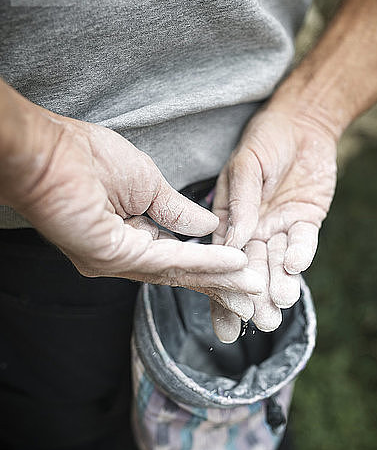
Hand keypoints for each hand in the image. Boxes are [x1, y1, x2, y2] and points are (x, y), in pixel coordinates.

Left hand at [0, 92, 264, 296]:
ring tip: (252, 286)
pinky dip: (202, 261)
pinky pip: (166, 261)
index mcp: (127, 237)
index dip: (210, 267)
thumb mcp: (147, 183)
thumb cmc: (86, 157)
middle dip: (219, 286)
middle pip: (179, 275)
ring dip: (218, 278)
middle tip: (253, 300)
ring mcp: (114, 260)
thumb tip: (208, 225)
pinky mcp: (111, 255)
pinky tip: (231, 265)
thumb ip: (177, 210)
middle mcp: (121, 256)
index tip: (242, 270)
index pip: (176, 259)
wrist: (49, 149)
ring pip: (176, 273)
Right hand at [209, 107, 337, 341]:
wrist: (302, 123)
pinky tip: (295, 266)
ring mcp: (280, 227)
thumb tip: (234, 239)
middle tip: (260, 320)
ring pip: (277, 263)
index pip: (222, 258)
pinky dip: (300, 254)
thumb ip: (241, 202)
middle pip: (250, 269)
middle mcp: (253, 230)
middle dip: (255, 296)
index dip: (222, 285)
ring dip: (278, 284)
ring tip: (279, 305)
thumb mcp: (245, 166)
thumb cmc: (265, 140)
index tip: (227, 312)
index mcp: (229, 221)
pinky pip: (304, 243)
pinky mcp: (306, 222)